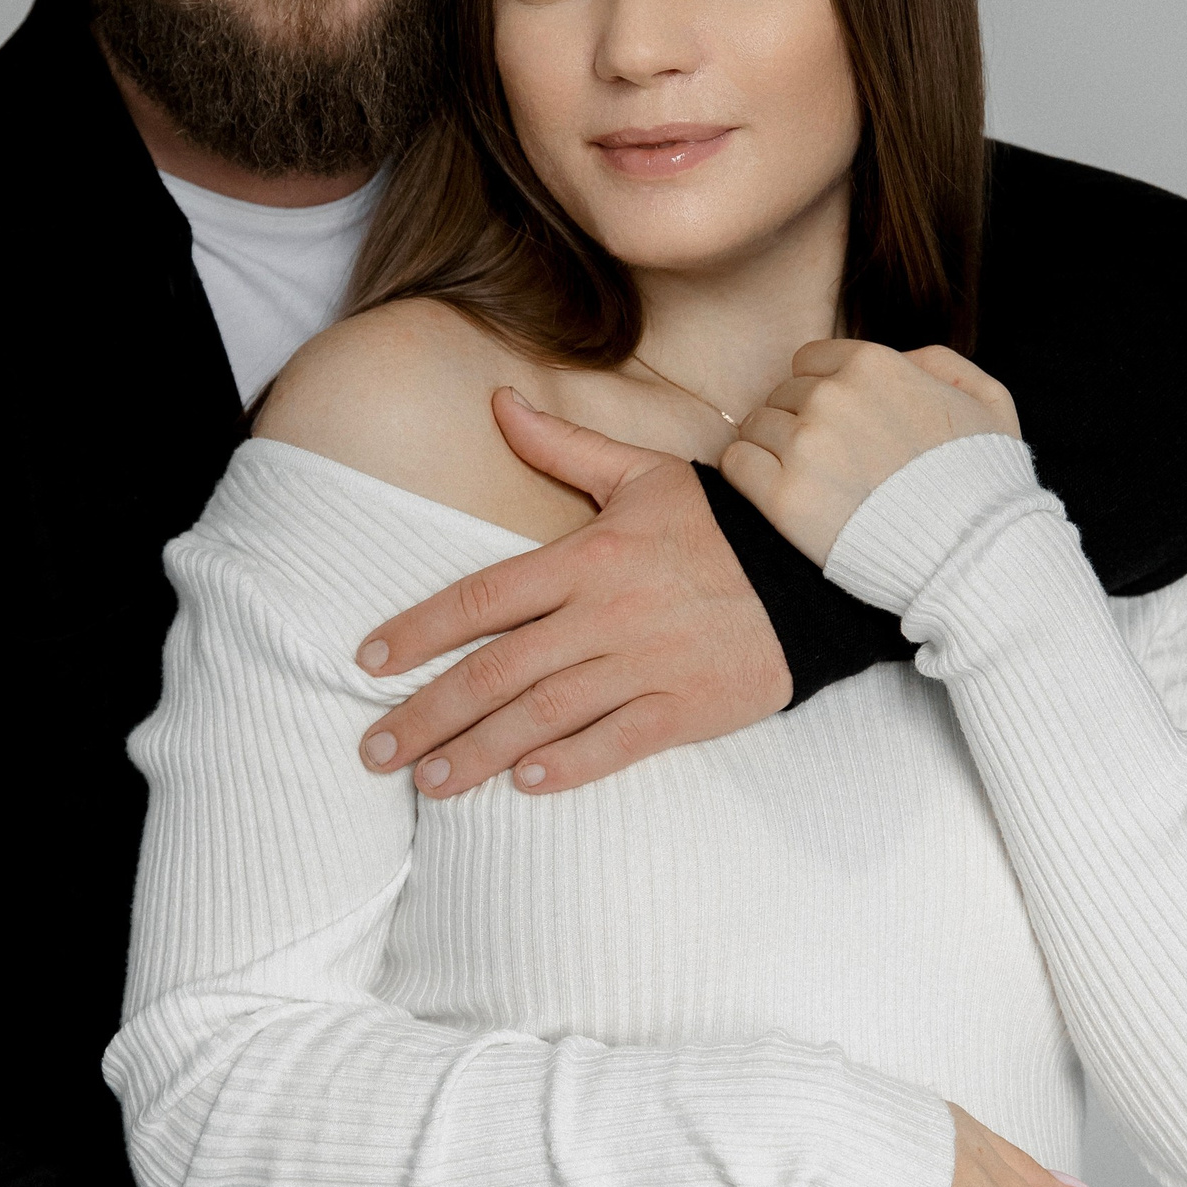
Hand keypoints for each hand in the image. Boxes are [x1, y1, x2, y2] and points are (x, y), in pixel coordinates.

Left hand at [353, 388, 789, 797]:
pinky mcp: (687, 708)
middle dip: (428, 714)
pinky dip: (570, 764)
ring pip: (545, 715)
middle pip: (497, 670)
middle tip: (375, 750)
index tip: (368, 662)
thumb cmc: (723, 524)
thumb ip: (563, 446)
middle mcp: (607, 615)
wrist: (818, 572)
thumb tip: (497, 401)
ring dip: (480, 752)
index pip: (483, 596)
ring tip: (430, 784)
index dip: (419, 631)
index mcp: (588, 557)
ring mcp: (647, 665)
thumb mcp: (645, 473)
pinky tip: (525, 784)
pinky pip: (618, 742)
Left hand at [724, 340, 1020, 568]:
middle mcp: (832, 397)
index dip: (819, 389)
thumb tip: (901, 360)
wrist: (973, 555)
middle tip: (827, 461)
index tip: (836, 423)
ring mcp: (804, 447)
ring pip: (755, 427)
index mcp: (874, 365)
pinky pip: (736, 464)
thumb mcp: (988, 402)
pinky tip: (776, 493)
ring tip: (808, 481)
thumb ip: (939, 364)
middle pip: (781, 395)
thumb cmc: (985, 483)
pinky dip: (748, 474)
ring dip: (772, 450)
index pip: (810, 360)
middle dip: (798, 421)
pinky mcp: (783, 498)